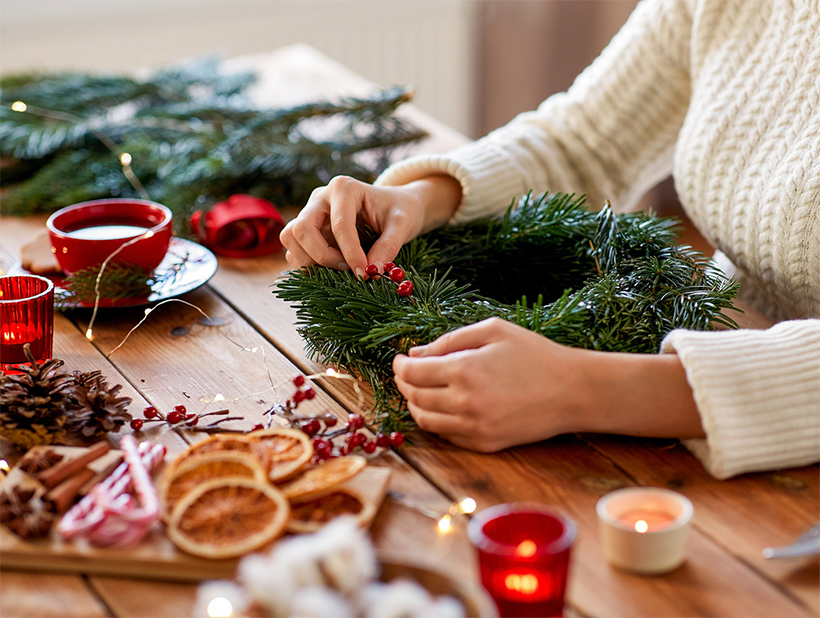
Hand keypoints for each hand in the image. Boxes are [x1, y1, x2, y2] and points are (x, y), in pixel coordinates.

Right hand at [279, 174, 460, 277]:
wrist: (394, 208)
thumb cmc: (398, 211)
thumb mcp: (402, 225)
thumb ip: (389, 246)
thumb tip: (373, 270)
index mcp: (344, 188)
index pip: (339, 224)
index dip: (350, 253)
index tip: (364, 273)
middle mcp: (321, 198)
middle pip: (302, 229)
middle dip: (323, 256)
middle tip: (348, 269)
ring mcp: (310, 213)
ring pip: (291, 238)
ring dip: (310, 260)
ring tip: (340, 268)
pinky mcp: (307, 230)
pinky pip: (293, 248)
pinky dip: (307, 263)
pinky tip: (331, 268)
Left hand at [393, 317, 703, 450]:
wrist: (573, 391)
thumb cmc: (535, 354)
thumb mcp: (493, 331)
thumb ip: (449, 340)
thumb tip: (415, 353)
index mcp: (465, 370)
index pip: (411, 373)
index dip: (399, 365)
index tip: (400, 359)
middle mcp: (464, 403)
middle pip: (414, 397)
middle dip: (404, 383)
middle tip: (406, 372)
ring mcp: (474, 428)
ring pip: (425, 420)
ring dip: (415, 404)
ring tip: (420, 389)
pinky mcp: (484, 444)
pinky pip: (446, 435)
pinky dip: (436, 420)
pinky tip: (442, 405)